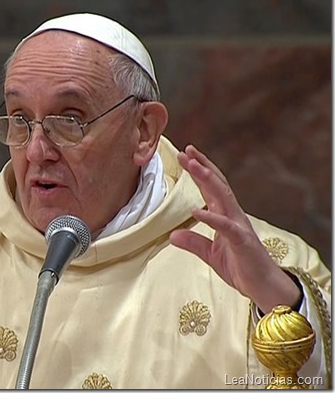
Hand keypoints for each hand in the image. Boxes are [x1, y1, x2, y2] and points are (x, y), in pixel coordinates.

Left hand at [169, 145, 299, 313]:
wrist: (264, 287)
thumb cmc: (242, 268)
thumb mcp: (210, 255)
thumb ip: (194, 243)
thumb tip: (173, 235)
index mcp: (225, 216)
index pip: (210, 188)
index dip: (198, 171)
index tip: (185, 155)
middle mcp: (233, 216)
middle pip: (217, 185)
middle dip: (202, 166)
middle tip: (186, 151)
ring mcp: (239, 226)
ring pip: (223, 197)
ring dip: (207, 180)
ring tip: (193, 166)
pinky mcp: (243, 241)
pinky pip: (226, 226)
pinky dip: (211, 217)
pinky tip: (197, 210)